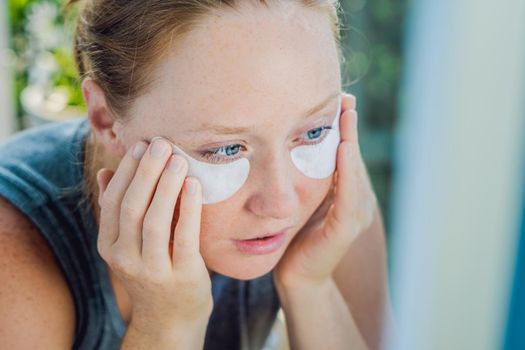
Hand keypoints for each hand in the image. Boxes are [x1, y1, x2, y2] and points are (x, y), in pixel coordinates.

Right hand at [96, 138, 212, 329]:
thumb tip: (107, 172)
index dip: (127, 171)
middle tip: (160, 143)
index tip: (141, 145)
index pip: (113, 202)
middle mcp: (124, 259)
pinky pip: (183, 236)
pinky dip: (188, 208)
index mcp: (109, 247)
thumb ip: (119, 211)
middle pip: (131, 207)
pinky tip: (194, 185)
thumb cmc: (153, 273)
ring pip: (153, 220)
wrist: (169, 321)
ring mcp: (152, 270)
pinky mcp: (181, 276)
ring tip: (178, 158)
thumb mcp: (129, 245)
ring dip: (165, 185)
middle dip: (145, 171)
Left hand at [274, 92, 377, 287]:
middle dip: (349, 127)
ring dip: (351, 142)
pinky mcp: (344, 230)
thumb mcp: (303, 198)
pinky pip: (347, 197)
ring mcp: (354, 216)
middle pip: (353, 157)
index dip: (344, 127)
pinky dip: (347, 172)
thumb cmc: (295, 235)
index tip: (340, 99)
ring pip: (354, 172)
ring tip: (347, 114)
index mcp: (347, 193)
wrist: (295, 274)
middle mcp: (356, 201)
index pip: (346, 153)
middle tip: (345, 97)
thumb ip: (308, 176)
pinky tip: (343, 149)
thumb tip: (292, 142)